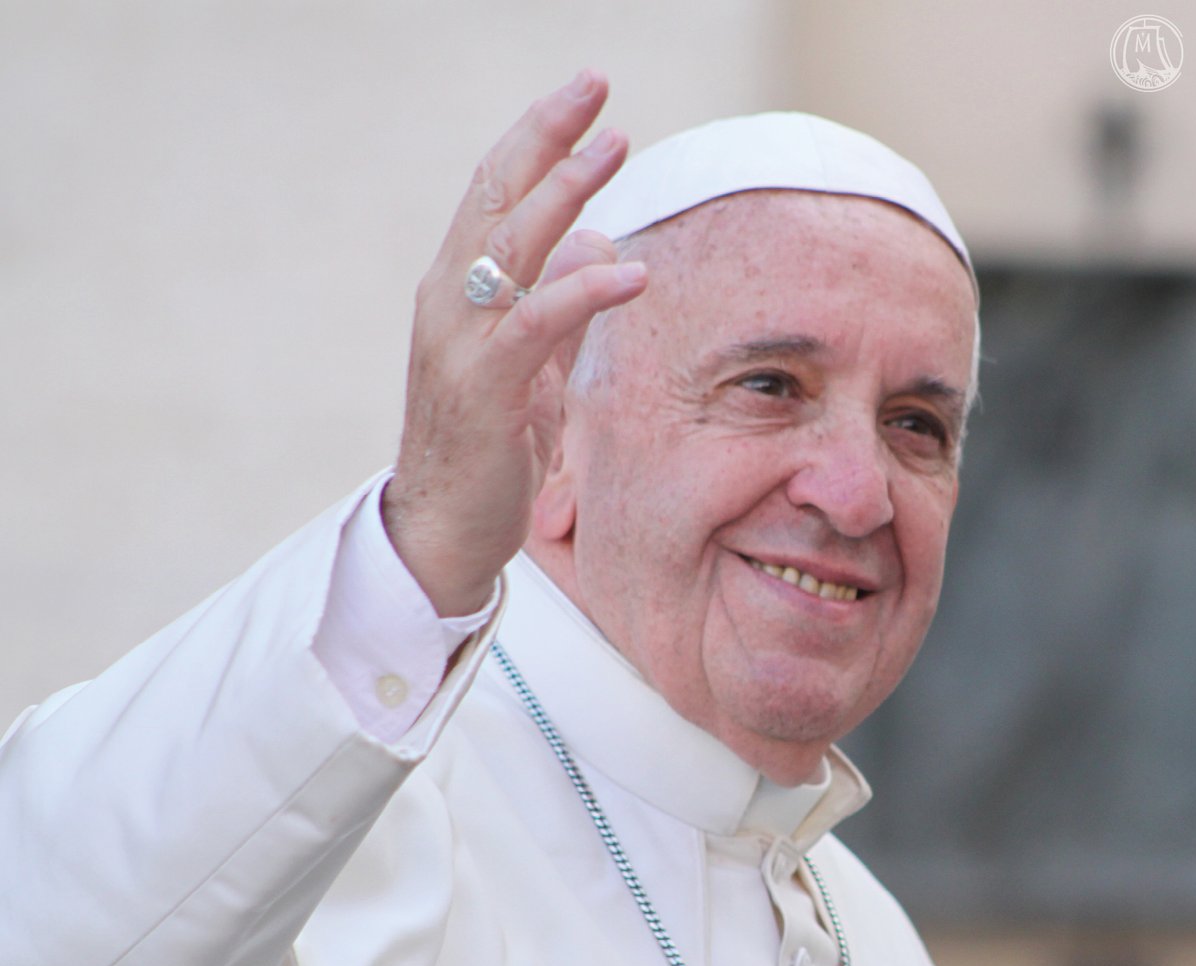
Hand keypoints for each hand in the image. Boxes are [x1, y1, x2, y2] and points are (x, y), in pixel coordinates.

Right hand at [383, 71, 646, 615]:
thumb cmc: (488, 448)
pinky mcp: (484, 388)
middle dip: (545, 136)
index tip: (584, 100)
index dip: (535, 142)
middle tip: (595, 86)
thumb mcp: (533, 367)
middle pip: (494, 198)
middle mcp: (448, 303)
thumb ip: (563, 306)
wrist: (444, 528)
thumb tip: (600, 245)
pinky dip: (583, 292)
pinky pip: (536, 324)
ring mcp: (460, 343)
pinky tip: (630, 273)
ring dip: (564, 191)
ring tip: (616, 147)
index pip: (493, 197)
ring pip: (510, 246)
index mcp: (457, 293)